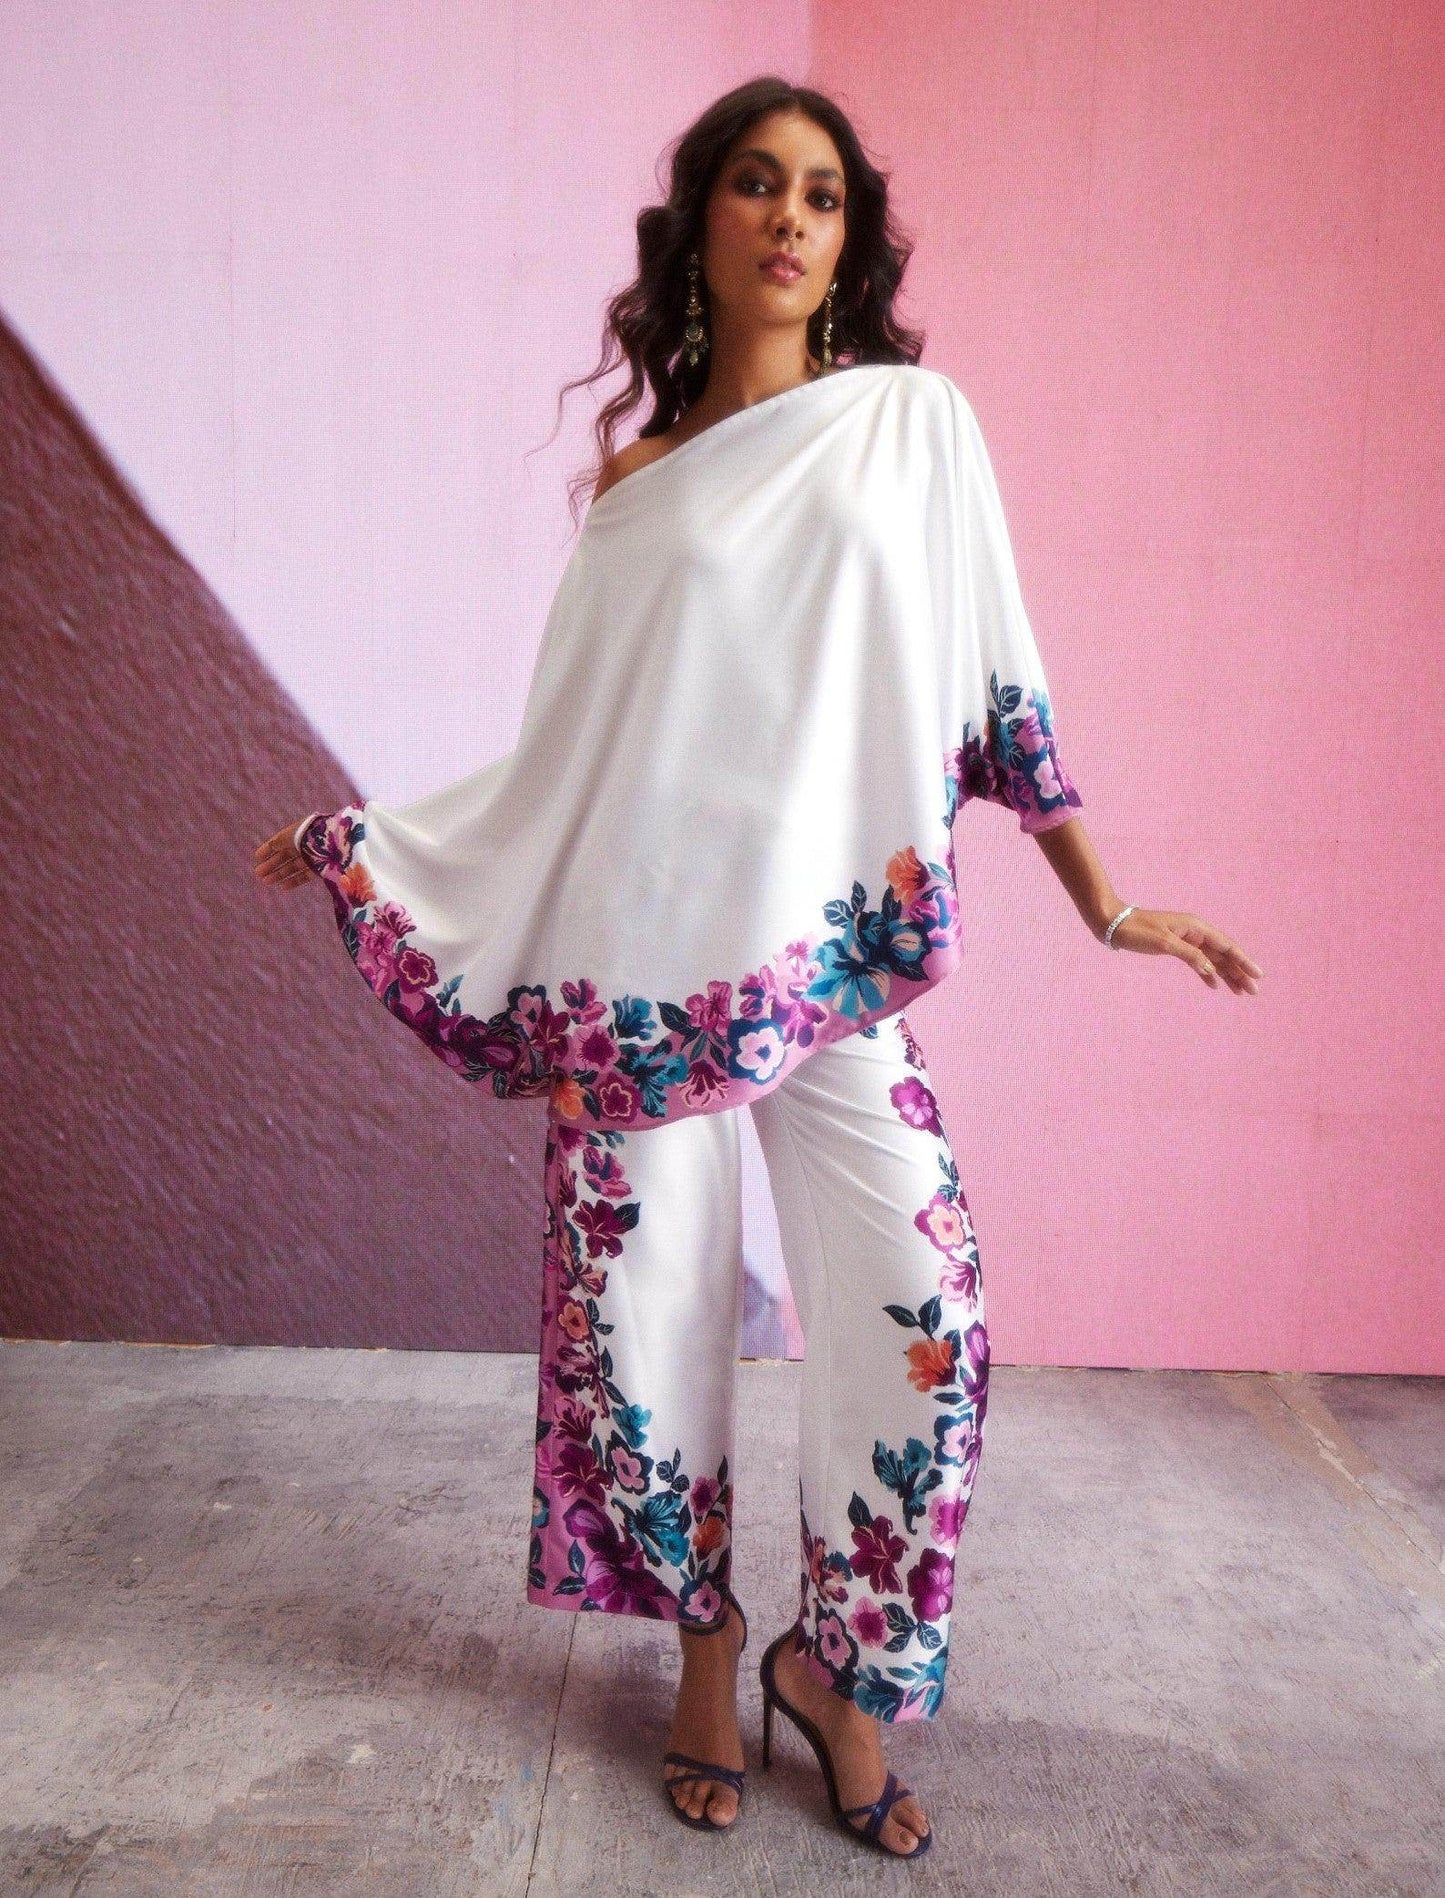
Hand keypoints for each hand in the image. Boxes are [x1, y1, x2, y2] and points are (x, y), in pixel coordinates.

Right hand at [253, 820, 315, 891]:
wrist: (334, 841)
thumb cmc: (310, 835)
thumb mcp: (290, 836)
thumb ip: (278, 842)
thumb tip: (270, 846)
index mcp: (298, 832)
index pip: (280, 842)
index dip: (268, 849)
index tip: (257, 858)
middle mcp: (305, 844)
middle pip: (286, 855)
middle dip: (272, 864)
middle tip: (259, 874)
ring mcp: (313, 857)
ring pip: (293, 866)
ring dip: (279, 874)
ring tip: (266, 882)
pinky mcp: (321, 868)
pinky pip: (305, 875)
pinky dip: (293, 881)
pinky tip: (282, 887)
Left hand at [1103, 907, 1262, 994]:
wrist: (1114, 925)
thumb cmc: (1137, 930)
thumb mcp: (1164, 943)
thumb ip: (1189, 955)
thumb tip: (1210, 968)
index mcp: (1196, 927)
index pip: (1226, 946)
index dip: (1243, 961)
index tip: (1258, 975)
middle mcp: (1195, 932)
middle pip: (1223, 955)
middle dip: (1239, 972)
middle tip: (1253, 992)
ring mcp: (1186, 940)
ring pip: (1212, 960)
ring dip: (1226, 975)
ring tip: (1240, 992)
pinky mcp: (1176, 947)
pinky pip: (1198, 962)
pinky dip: (1207, 973)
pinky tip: (1214, 985)